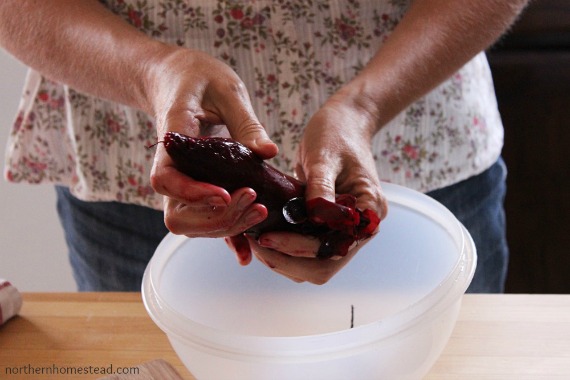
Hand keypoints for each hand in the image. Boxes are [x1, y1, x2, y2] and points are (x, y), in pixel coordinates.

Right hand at [148, 47, 277, 239]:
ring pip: (188, 222)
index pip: (166, 178)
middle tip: (254, 204)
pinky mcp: (194, 186)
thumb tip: (270, 152)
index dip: (192, 194)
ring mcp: (180, 180)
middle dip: (216, 217)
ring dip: (223, 226)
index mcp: (172, 138)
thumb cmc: (199, 77)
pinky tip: (244, 250)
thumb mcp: (227, 90)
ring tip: (260, 212)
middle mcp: (170, 166)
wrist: (176, 79)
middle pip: (177, 213)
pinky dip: (222, 233)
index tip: (224, 194)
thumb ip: (246, 122)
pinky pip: (202, 217)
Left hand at [242, 95, 387, 283]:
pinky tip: (264, 234)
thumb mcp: (325, 155)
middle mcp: (360, 228)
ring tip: (255, 240)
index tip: (269, 238)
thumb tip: (313, 215)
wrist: (344, 123)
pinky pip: (307, 248)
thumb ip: (321, 186)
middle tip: (255, 244)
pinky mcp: (328, 226)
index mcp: (369, 212)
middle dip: (287, 261)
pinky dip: (285, 247)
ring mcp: (344, 229)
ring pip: (313, 263)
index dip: (300, 249)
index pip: (334, 247)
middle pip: (324, 266)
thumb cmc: (337, 134)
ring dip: (284, 258)